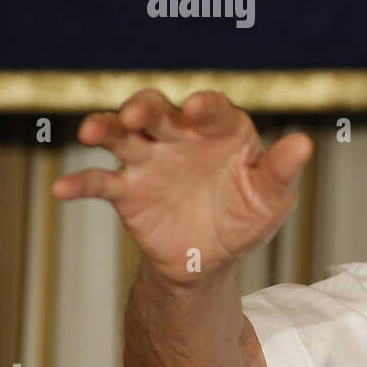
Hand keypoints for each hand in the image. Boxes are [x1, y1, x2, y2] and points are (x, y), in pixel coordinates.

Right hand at [51, 88, 311, 284]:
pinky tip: (62, 188)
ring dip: (106, 127)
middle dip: (146, 107)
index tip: (198, 107)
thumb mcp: (270, 198)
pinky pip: (99, 181)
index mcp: (223, 132)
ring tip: (93, 131)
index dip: (206, 106)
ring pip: (122, 135)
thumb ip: (281, 171)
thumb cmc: (247, 216)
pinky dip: (79, 183)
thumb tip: (304, 143)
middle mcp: (182, 137)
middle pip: (158, 111)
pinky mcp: (127, 190)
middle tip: (137, 114)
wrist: (212, 259)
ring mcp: (151, 161)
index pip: (214, 111)